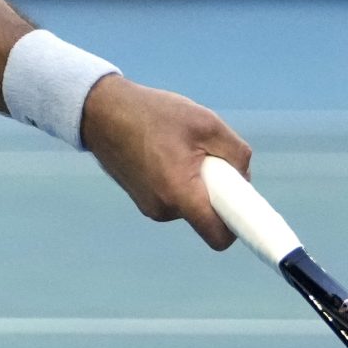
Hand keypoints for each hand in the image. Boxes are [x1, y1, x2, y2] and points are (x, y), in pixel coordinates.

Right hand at [80, 76, 252, 250]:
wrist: (102, 111)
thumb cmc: (154, 114)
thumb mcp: (207, 123)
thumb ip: (236, 153)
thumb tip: (243, 177)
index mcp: (180, 193)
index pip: (218, 235)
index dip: (238, 227)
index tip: (245, 210)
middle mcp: (163, 209)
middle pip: (207, 216)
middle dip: (217, 193)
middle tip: (209, 159)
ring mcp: (149, 207)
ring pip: (190, 205)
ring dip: (197, 185)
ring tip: (181, 150)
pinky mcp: (141, 199)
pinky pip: (174, 198)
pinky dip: (180, 182)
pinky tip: (166, 153)